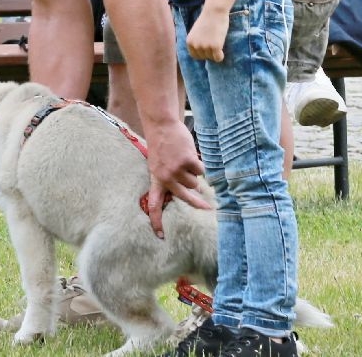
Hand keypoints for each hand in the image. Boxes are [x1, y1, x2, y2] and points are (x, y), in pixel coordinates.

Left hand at [142, 120, 209, 237]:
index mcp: (156, 181)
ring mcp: (177, 170)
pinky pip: (200, 170)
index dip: (156, 222)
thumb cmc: (161, 146)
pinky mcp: (188, 161)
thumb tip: (189, 190)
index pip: (154, 206)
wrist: (161, 126)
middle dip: (198, 203)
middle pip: (185, 197)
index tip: (160, 236)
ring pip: (195, 181)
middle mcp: (166, 178)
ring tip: (185, 161)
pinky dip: (198, 164)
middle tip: (207, 209)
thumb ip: (167, 179)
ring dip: (194, 174)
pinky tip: (190, 154)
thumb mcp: (157, 165)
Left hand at [186, 10, 227, 61]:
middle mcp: (196, 45)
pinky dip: (221, 56)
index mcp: (189, 42)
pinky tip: (222, 50)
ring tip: (217, 41)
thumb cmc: (207, 19)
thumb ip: (197, 42)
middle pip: (204, 57)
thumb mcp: (197, 32)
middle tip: (214, 42)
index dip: (202, 53)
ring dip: (216, 52)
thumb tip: (202, 53)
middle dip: (210, 52)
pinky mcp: (215, 46)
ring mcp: (205, 46)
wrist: (214, 11)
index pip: (195, 56)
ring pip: (212, 58)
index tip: (208, 48)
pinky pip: (218, 58)